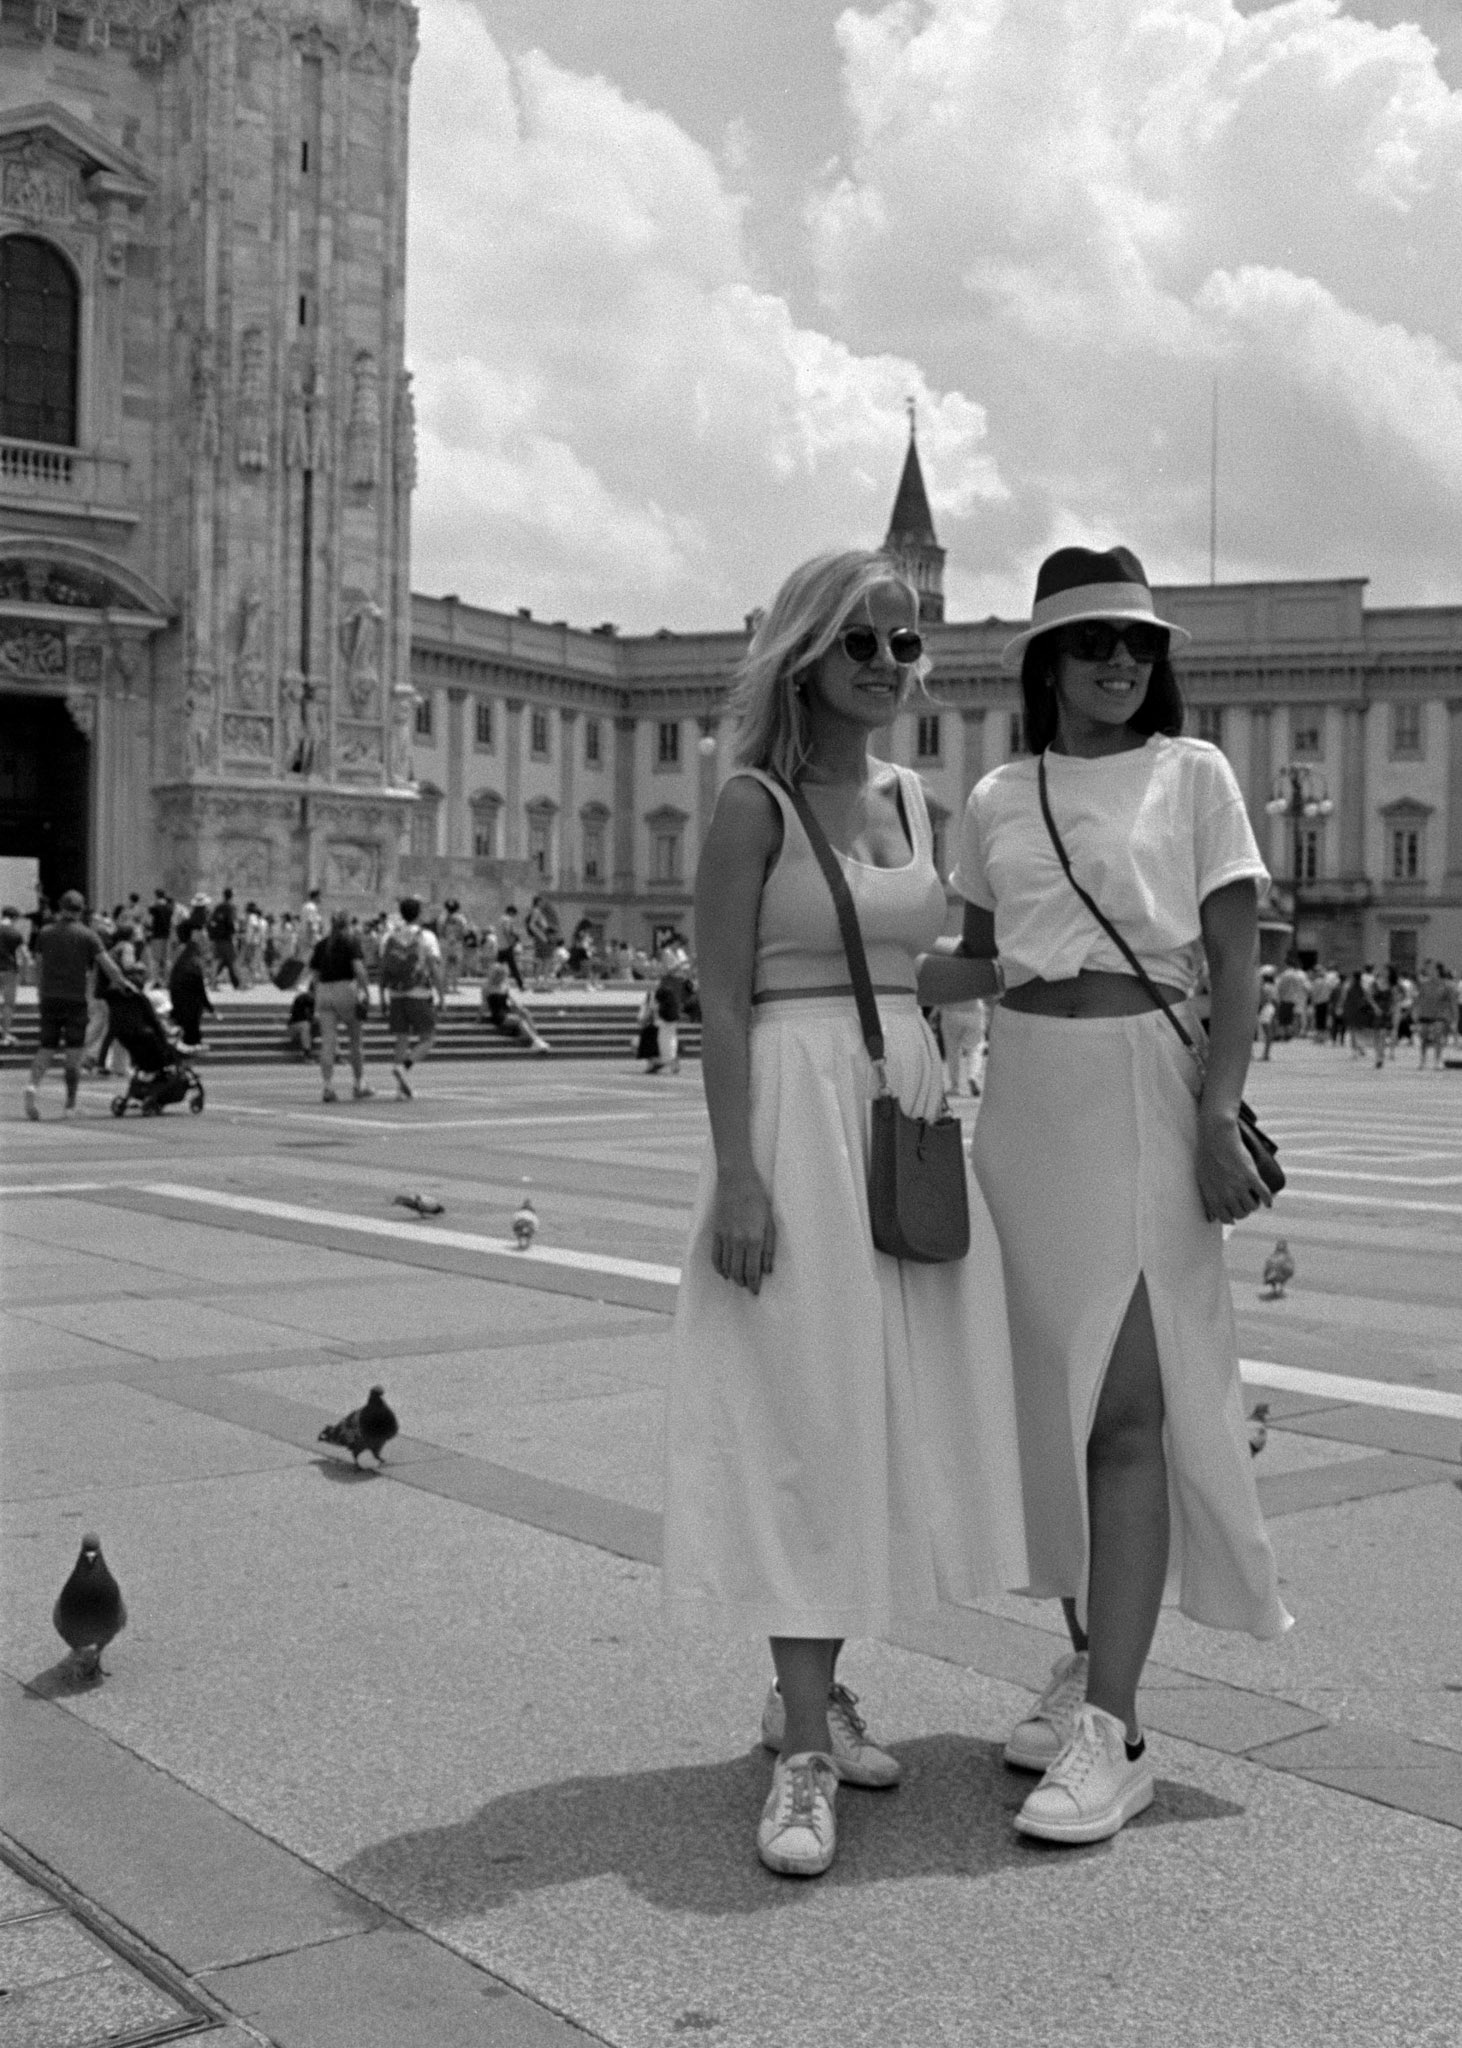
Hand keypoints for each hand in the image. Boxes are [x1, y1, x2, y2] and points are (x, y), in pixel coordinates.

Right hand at [710, 1166, 775, 1294]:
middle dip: (743, 1283)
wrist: (737, 1180)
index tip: (756, 1291)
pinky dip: (719, 1267)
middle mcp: (738, 1241)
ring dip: (732, 1276)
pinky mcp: (716, 1232)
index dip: (754, 1284)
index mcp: (754, 1239)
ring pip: (726, 1266)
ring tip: (738, 1281)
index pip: (752, 1270)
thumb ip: (769, 1248)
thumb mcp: (770, 1222)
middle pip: (737, 1271)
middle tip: (748, 1288)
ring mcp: (724, 1237)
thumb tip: (767, 1270)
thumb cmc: (758, 1199)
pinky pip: (715, 1256)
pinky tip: (723, 1272)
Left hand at [1195, 1114, 1271, 1225]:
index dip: (1231, 1217)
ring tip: (1253, 1197)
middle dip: (1243, 1210)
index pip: (1226, 1218)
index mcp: (1213, 1196)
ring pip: (1252, 1207)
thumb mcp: (1202, 1180)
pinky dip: (1267, 1199)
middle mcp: (1226, 1194)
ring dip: (1254, 1204)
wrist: (1216, 1137)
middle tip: (1244, 1202)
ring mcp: (1239, 1185)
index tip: (1234, 1212)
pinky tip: (1268, 1202)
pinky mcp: (1250, 1176)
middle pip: (1241, 1214)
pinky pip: (1264, 1193)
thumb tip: (1211, 1219)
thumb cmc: (1207, 1158)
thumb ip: (1207, 1200)